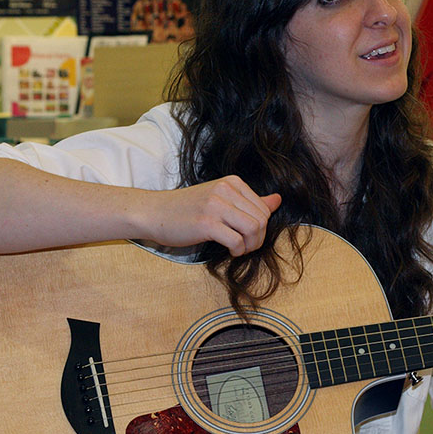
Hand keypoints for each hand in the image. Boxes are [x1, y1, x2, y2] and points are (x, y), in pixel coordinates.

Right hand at [143, 175, 280, 256]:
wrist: (154, 212)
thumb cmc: (188, 209)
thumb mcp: (221, 199)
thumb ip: (250, 201)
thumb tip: (278, 199)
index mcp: (232, 182)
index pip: (264, 208)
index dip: (261, 227)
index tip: (248, 236)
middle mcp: (226, 190)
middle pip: (261, 219)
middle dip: (258, 238)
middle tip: (245, 246)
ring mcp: (216, 205)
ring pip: (253, 229)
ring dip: (250, 246)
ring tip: (239, 249)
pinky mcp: (206, 223)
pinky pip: (236, 241)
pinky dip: (238, 250)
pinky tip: (230, 251)